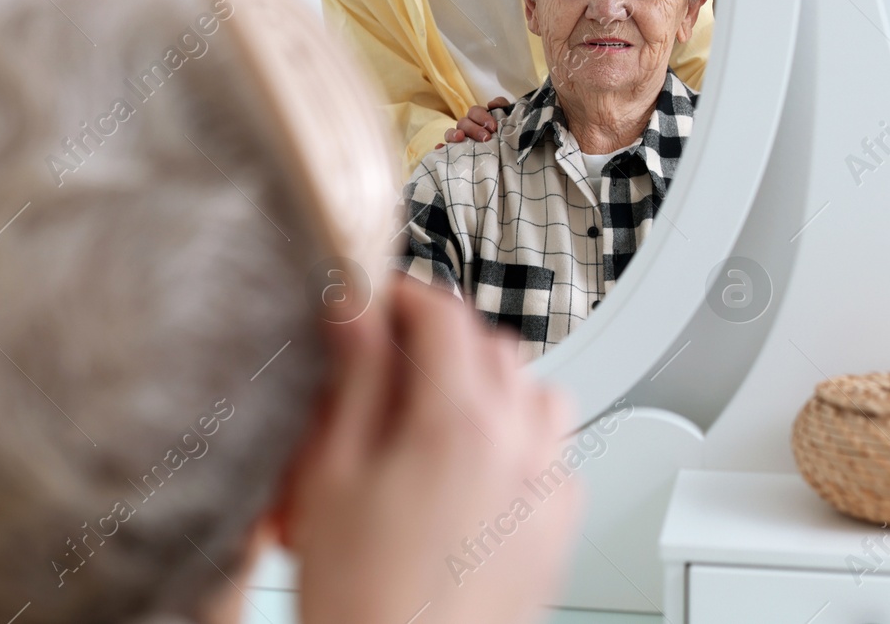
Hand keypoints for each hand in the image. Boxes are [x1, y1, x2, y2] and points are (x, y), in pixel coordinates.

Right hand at [281, 278, 580, 623]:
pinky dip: (520, 438)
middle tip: (389, 359)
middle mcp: (520, 445)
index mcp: (458, 421)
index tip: (373, 303)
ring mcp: (548, 488)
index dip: (401, 296)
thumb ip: (353, 379)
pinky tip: (472, 470)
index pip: (443, 313)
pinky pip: (554, 451)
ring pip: (537, 392)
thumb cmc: (363, 595)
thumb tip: (356, 309)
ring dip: (490, 383)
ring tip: (436, 410)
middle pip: (494, 344)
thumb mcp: (331, 472)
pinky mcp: (558, 528)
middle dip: (442, 337)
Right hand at [439, 97, 511, 147]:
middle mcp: (467, 128)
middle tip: (486, 138)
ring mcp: (460, 141)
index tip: (494, 127)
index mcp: (478, 119)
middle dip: (474, 129)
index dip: (482, 117)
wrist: (510, 158)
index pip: (474, 111)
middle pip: (463, 122)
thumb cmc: (507, 136)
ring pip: (450, 133)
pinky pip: (444, 150)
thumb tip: (491, 104)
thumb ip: (503, 106)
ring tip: (460, 138)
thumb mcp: (510, 119)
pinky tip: (439, 148)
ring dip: (453, 134)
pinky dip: (440, 148)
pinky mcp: (455, 154)